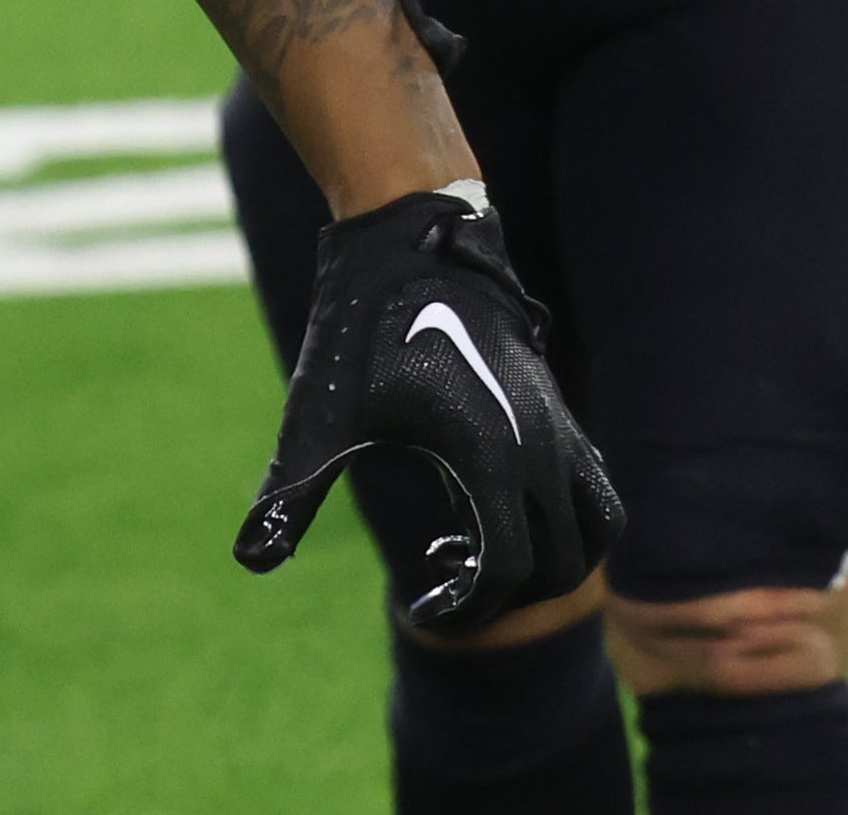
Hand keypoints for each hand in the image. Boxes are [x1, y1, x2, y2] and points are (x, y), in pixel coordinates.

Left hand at [240, 186, 618, 631]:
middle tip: (444, 577)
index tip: (420, 605)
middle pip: (565, 567)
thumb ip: (289, 495)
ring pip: (598, 528)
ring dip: (551, 559)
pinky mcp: (560, 409)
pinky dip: (561, 519)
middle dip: (510, 593)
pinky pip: (593, 487)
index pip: (509, 572)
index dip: (467, 607)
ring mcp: (561, 428)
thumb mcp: (317, 416)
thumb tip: (249, 560)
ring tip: (473, 543)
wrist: (414, 239)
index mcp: (490, 458)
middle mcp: (543, 449)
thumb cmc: (361, 326)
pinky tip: (480, 494)